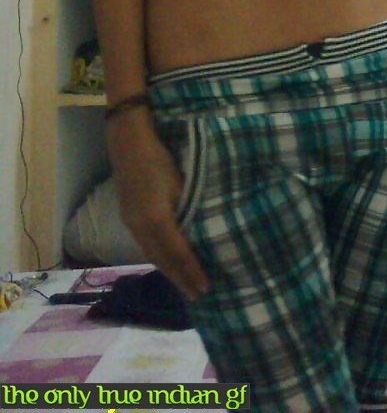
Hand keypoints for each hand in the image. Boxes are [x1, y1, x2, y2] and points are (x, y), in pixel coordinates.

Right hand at [106, 113, 209, 300]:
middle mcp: (140, 228)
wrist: (129, 144)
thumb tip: (205, 231)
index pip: (178, 253)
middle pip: (162, 260)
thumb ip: (191, 210)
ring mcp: (131, 224)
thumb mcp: (182, 184)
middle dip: (180, 278)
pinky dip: (159, 258)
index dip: (191, 272)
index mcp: (156, 220)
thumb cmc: (161, 160)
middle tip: (196, 295)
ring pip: (152, 255)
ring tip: (183, 283)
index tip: (205, 288)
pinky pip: (145, 246)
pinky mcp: (128, 218)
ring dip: (168, 271)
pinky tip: (167, 261)